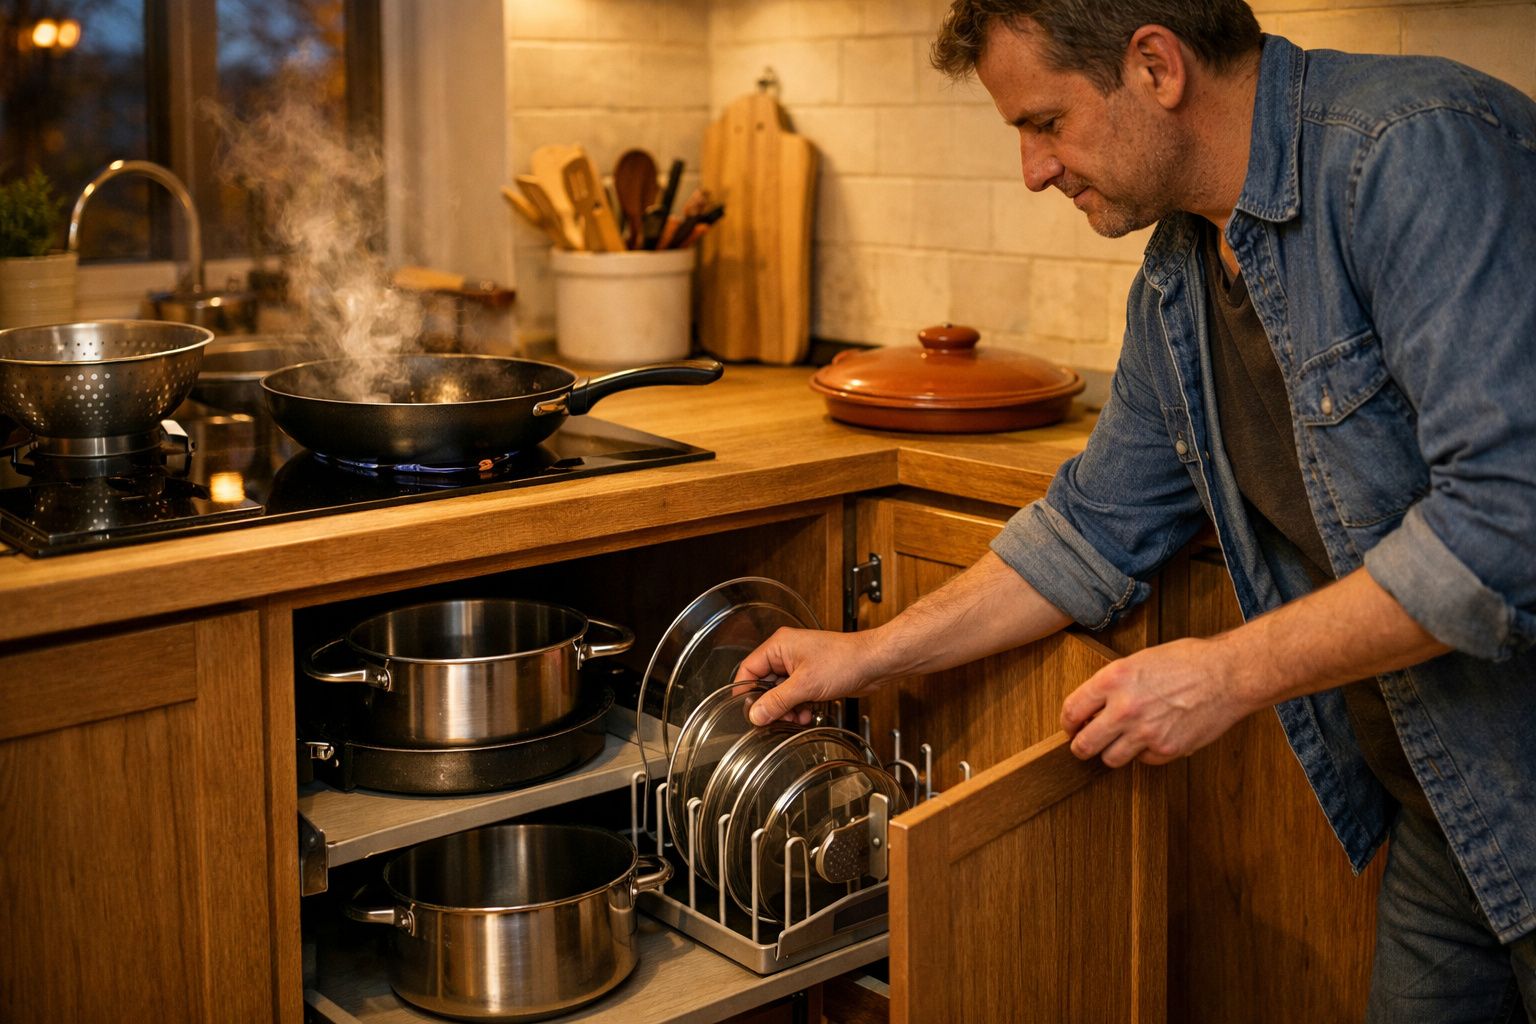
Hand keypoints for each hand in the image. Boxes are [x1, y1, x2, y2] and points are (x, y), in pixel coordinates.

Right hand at [736, 627, 885, 725]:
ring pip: (781, 692)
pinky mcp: (812, 676)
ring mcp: (800, 665)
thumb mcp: (805, 685)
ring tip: (794, 719)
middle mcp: (787, 653)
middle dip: (771, 704)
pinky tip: (806, 715)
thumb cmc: (845, 660)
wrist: (874, 663)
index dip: (745, 691)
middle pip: (765, 683)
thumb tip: (755, 714)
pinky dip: (798, 706)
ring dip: (786, 708)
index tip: (745, 711)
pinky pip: (796, 695)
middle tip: (774, 719)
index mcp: (779, 646)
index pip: (749, 669)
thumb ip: (777, 701)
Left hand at [1059, 636, 1256, 766]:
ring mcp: (1145, 732)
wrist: (1227, 675)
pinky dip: (1143, 754)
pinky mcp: (1166, 749)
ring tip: (1120, 742)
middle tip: (1083, 745)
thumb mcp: (1140, 660)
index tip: (1071, 727)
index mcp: (1113, 679)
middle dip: (1080, 746)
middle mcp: (1124, 708)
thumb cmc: (1187, 661)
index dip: (1068, 722)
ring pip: (1110, 758)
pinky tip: (1152, 738)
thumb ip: (1114, 683)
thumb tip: (1094, 704)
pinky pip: (1142, 761)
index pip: (1071, 710)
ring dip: (1112, 752)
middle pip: (1084, 744)